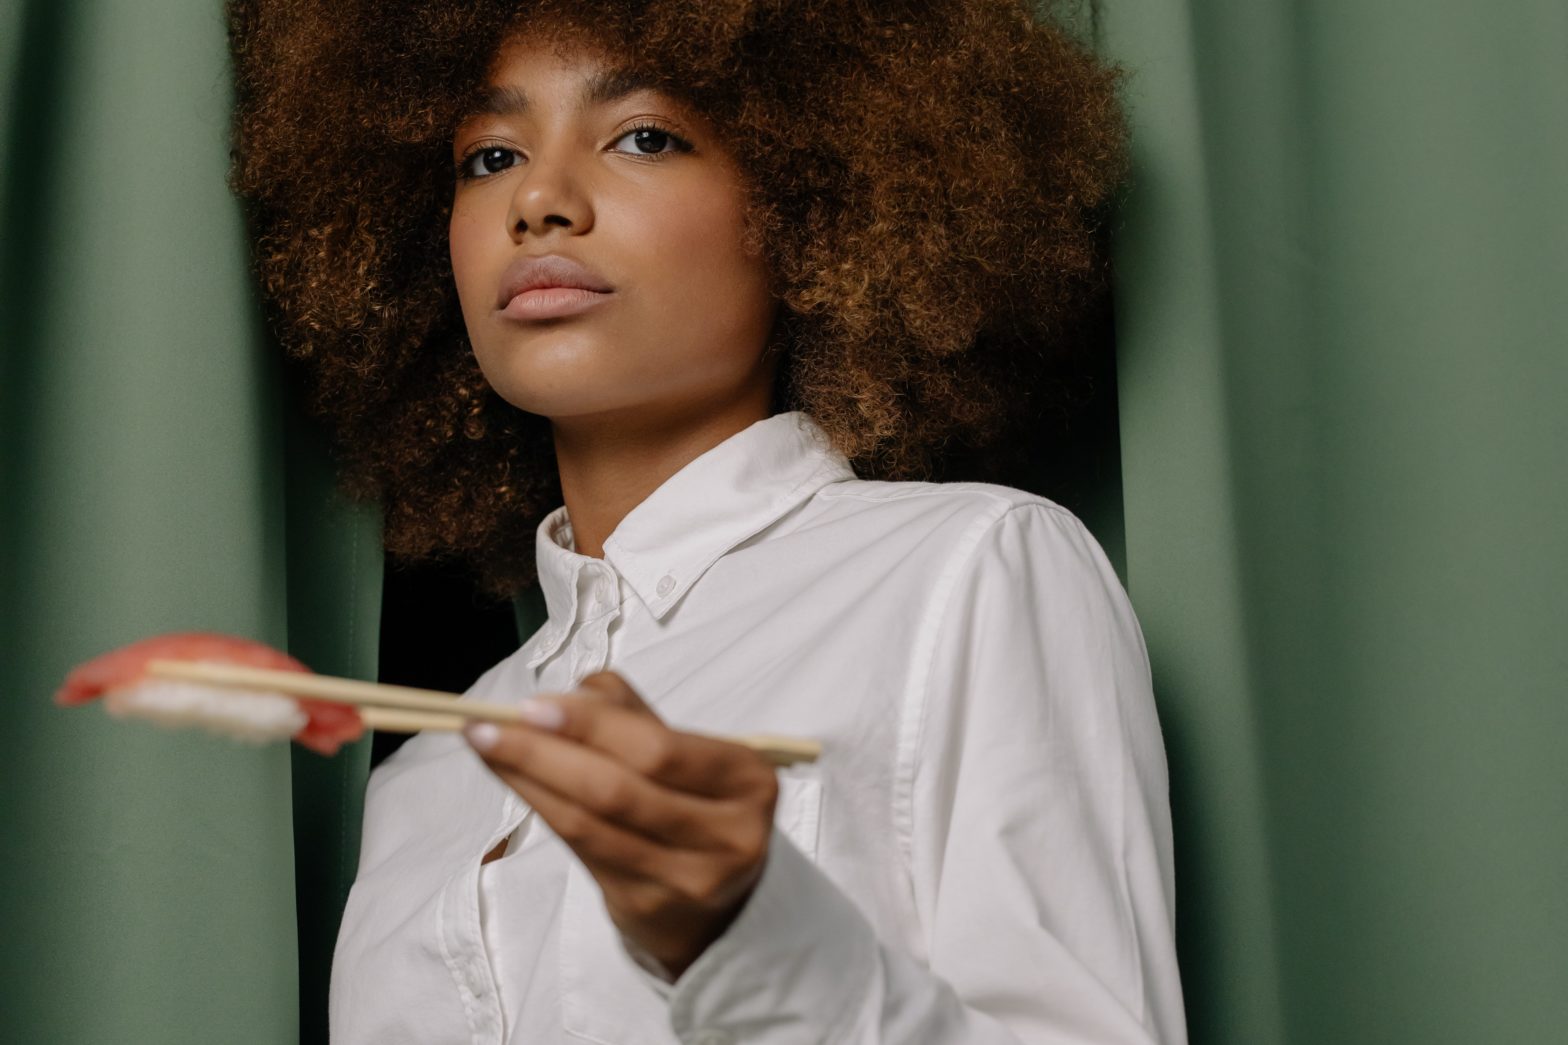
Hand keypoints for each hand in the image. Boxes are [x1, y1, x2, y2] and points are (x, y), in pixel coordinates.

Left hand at [462, 671, 779, 978]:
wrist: (718, 904)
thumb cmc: (696, 807)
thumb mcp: (687, 755)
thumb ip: (633, 717)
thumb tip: (563, 696)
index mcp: (748, 778)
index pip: (660, 749)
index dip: (592, 727)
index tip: (532, 706)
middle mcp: (728, 834)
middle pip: (620, 789)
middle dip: (545, 753)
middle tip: (487, 727)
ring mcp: (688, 878)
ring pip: (590, 823)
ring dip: (528, 780)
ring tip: (485, 748)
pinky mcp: (647, 906)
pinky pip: (580, 850)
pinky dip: (540, 809)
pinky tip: (513, 781)